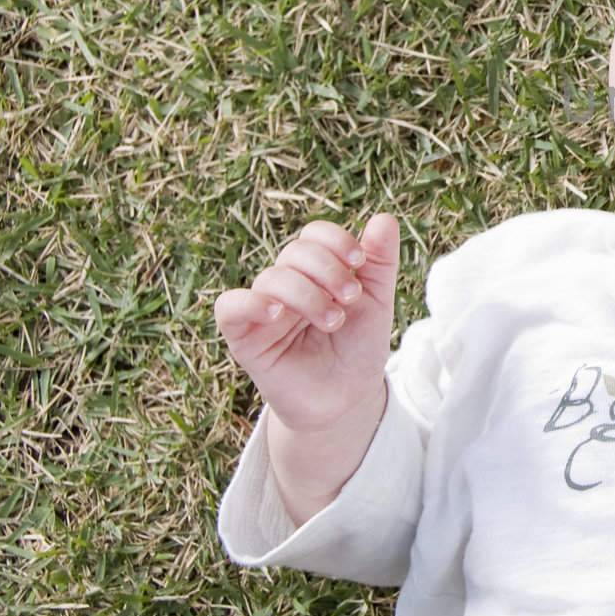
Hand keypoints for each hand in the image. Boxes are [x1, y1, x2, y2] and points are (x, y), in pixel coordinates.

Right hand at [214, 214, 399, 432]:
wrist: (347, 397)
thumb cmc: (359, 347)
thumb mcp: (377, 300)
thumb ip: (380, 261)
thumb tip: (385, 218)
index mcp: (317, 270)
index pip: (314, 235)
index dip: (335, 240)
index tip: (359, 261)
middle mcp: (287, 283)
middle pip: (295, 251)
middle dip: (328, 270)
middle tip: (351, 299)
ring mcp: (263, 308)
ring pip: (271, 277)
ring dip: (307, 294)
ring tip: (334, 320)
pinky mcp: (244, 336)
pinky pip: (229, 306)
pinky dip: (251, 302)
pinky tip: (277, 313)